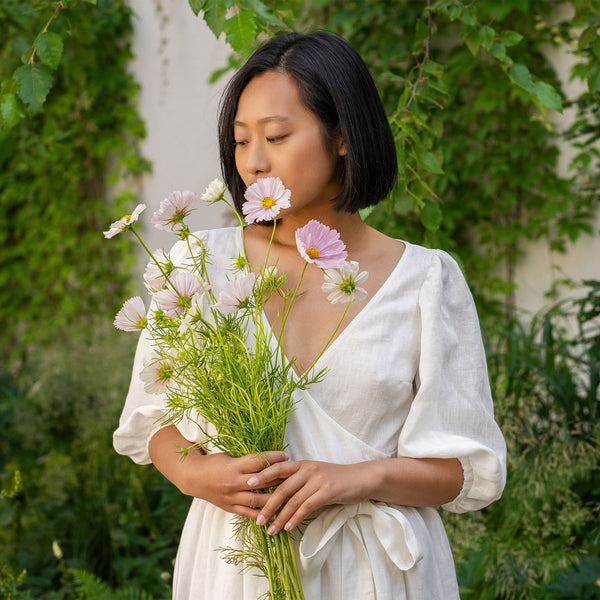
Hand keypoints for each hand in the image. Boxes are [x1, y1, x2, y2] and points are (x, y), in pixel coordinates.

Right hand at [178, 450, 289, 519]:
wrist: (193, 477)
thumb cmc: (213, 463)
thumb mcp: (229, 457)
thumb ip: (246, 460)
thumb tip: (268, 459)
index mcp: (234, 466)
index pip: (258, 461)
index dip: (273, 458)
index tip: (286, 457)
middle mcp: (234, 482)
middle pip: (262, 481)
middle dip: (279, 479)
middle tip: (294, 478)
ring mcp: (232, 496)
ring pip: (257, 499)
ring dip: (275, 500)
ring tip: (291, 498)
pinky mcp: (230, 507)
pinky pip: (248, 513)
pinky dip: (262, 515)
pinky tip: (275, 516)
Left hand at [246, 460, 375, 534]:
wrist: (361, 478)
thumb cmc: (336, 479)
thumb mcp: (314, 475)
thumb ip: (298, 481)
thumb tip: (276, 493)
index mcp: (302, 464)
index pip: (277, 468)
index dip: (262, 475)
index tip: (247, 484)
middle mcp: (307, 469)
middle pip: (281, 487)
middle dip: (267, 505)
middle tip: (257, 519)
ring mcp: (317, 479)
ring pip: (293, 500)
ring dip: (280, 517)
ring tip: (270, 530)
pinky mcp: (327, 491)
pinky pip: (307, 506)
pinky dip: (295, 518)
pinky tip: (288, 527)